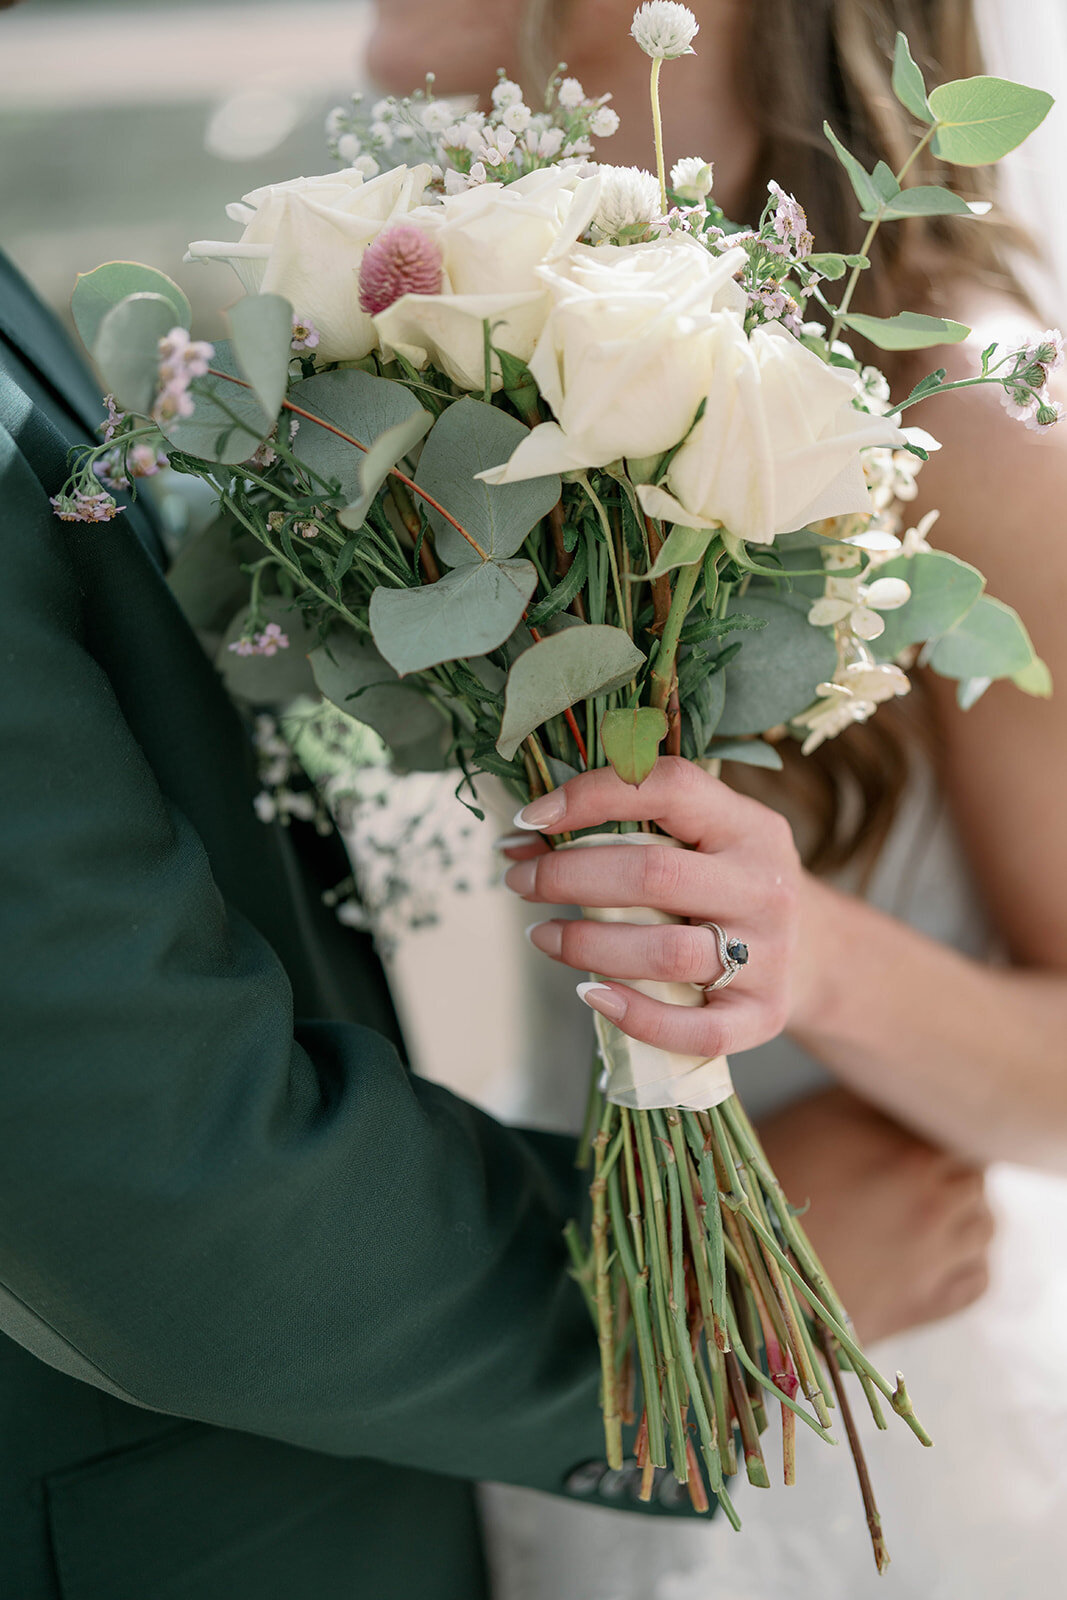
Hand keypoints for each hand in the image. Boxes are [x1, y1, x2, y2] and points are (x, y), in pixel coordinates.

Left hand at [500, 758, 802, 1059]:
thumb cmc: (730, 886)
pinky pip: (692, 1030)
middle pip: (653, 875)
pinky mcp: (763, 1017)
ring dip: (585, 945)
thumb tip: (522, 837)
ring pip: (665, 953)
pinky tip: (590, 996)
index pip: (669, 788)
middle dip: (568, 877)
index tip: (531, 817)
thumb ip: (626, 829)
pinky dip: (633, 1015)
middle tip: (521, 880)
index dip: (592, 795)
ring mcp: (769, 956)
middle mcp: (766, 886)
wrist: (816, 955)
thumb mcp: (702, 841)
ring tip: (541, 935)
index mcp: (750, 826)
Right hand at [757, 1087, 994, 1343]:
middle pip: (973, 1171)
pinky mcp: (932, 1302)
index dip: (932, 1125)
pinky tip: (934, 1251)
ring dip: (964, 1210)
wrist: (759, 1279)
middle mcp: (936, 1202)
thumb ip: (869, 1098)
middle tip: (914, 1169)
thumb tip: (901, 1080)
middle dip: (949, 1167)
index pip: (952, 1125)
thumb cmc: (773, 1193)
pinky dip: (966, 1260)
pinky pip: (978, 1276)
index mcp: (910, 1152)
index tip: (911, 1130)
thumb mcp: (813, 1122)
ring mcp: (939, 1257)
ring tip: (925, 1208)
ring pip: (984, 1222)